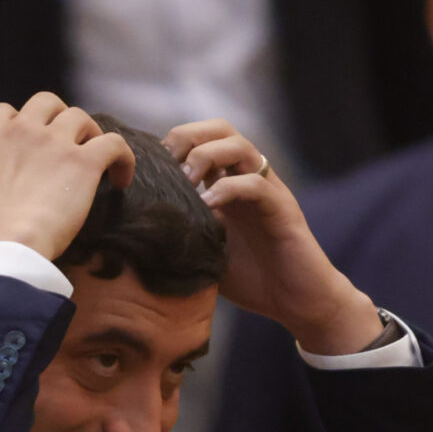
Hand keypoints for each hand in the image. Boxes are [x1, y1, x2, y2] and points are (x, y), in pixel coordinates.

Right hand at [0, 94, 135, 263]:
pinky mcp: (84, 163)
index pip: (5, 112)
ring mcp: (55, 143)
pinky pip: (114, 144)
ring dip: (89, 132)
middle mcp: (24, 131)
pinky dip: (122, 158)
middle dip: (57, 116)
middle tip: (66, 140)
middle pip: (46, 102)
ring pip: (80, 117)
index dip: (20, 122)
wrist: (4, 243)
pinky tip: (121, 178)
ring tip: (95, 156)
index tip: (29, 141)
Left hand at [162, 120, 378, 355]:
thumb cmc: (252, 279)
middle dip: (188, 137)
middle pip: (220, 129)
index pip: (200, 141)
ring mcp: (267, 190)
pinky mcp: (283, 209)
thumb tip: (135, 233)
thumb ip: (180, 234)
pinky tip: (208, 207)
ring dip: (207, 155)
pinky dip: (229, 188)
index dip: (172, 145)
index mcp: (227, 184)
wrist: (297, 302)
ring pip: (240, 145)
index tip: (151, 169)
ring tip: (187, 181)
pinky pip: (256, 184)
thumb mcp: (205, 253)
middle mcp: (248, 179)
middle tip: (167, 165)